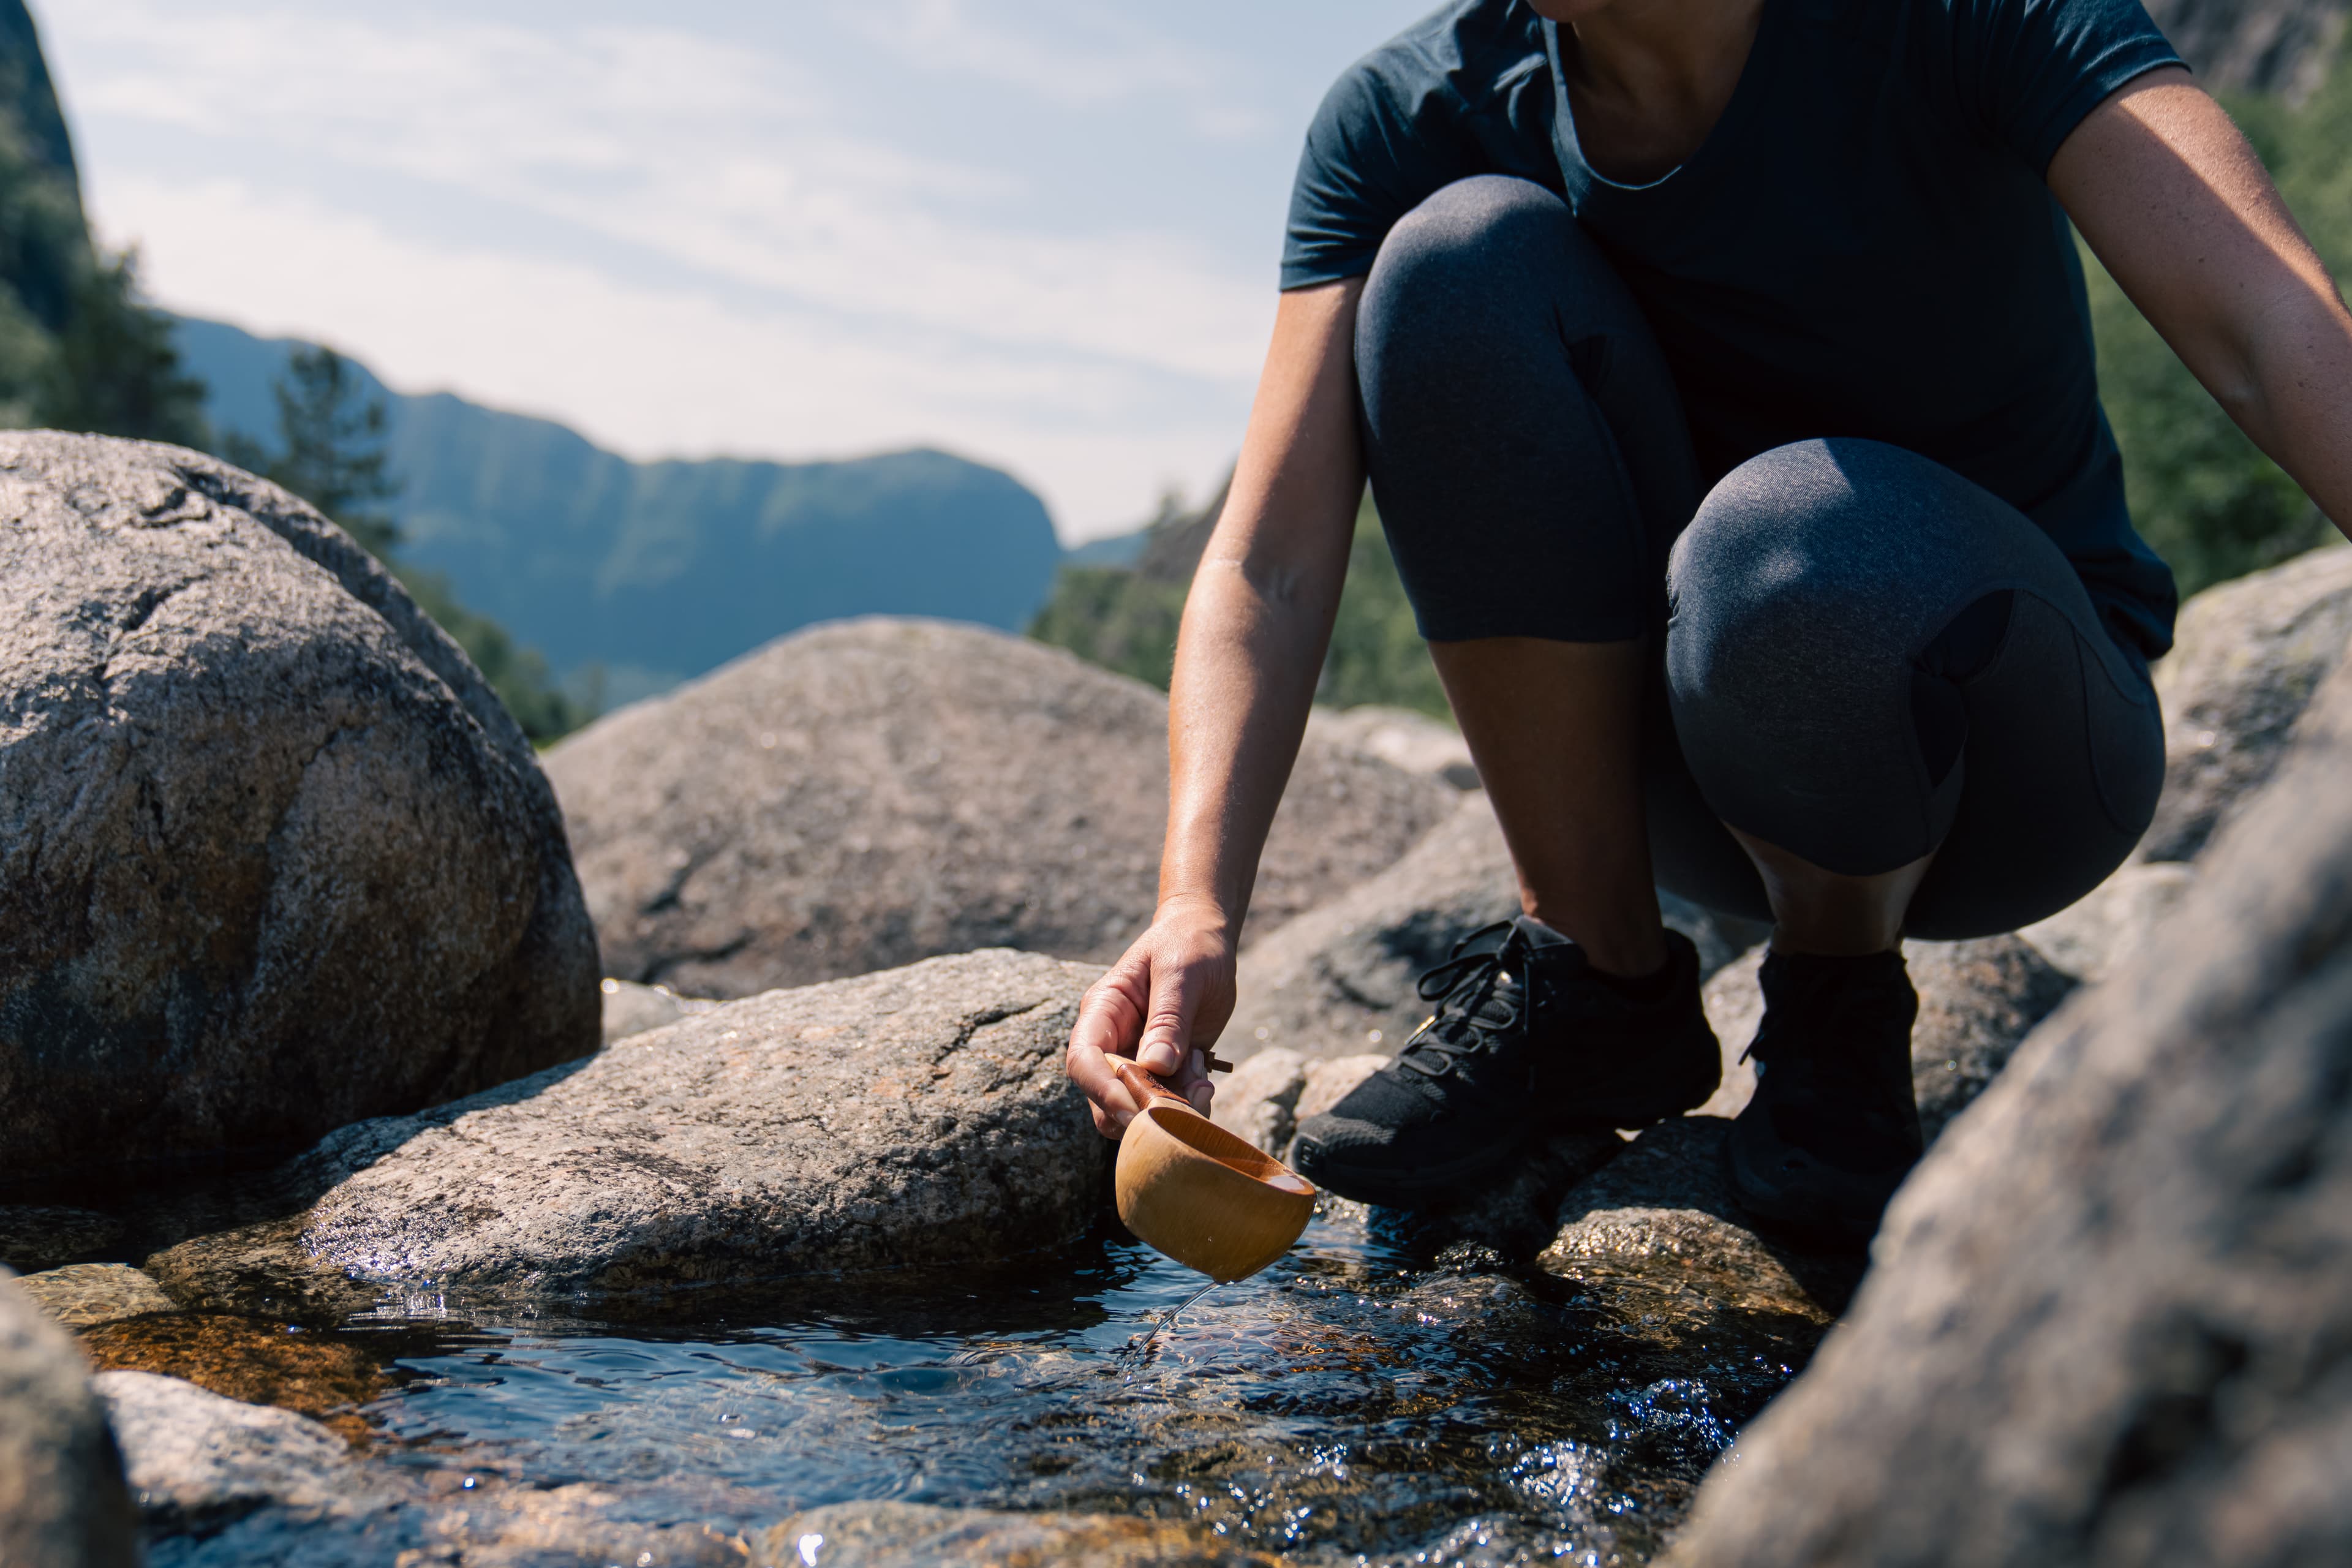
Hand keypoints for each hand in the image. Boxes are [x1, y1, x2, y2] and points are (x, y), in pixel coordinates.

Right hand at [1065, 897, 1236, 1138]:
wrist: (1207, 941)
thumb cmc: (1188, 946)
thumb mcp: (1181, 973)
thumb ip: (1168, 1019)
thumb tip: (1156, 1066)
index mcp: (1103, 1011)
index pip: (1083, 1059)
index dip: (1102, 1090)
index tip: (1136, 1108)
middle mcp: (1112, 1042)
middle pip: (1104, 1098)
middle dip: (1141, 1110)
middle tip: (1185, 1103)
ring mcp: (1137, 1060)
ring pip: (1137, 1109)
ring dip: (1172, 1109)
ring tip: (1203, 1079)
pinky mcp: (1164, 1072)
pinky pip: (1168, 1104)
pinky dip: (1189, 1103)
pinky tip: (1206, 1075)